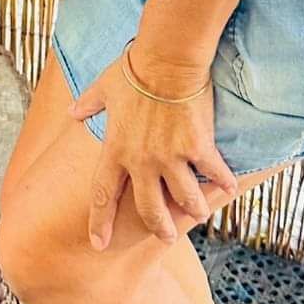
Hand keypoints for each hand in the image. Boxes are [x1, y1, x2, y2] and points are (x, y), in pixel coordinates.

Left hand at [72, 50, 238, 248]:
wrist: (167, 59)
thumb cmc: (134, 70)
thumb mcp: (104, 87)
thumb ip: (88, 104)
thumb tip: (72, 111)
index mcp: (116, 149)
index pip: (103, 195)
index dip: (100, 222)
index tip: (99, 243)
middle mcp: (142, 160)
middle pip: (148, 208)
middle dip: (159, 227)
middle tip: (166, 237)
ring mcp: (170, 157)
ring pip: (184, 199)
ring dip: (193, 210)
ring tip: (200, 214)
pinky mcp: (197, 147)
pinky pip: (213, 173)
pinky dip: (223, 183)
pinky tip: (230, 189)